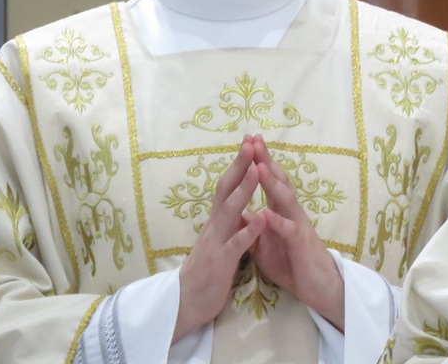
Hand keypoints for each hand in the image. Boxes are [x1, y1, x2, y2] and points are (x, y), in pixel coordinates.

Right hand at [173, 136, 264, 342]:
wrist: (185, 305)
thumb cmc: (206, 272)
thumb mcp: (217, 240)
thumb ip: (227, 221)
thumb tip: (238, 201)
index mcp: (216, 220)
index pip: (226, 186)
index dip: (238, 164)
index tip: (249, 142)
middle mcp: (214, 226)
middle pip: (225, 189)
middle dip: (239, 165)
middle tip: (250, 142)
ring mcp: (216, 242)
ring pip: (230, 210)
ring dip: (245, 189)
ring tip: (258, 169)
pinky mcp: (221, 263)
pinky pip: (237, 244)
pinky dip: (249, 230)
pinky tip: (262, 217)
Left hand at [243, 135, 346, 329]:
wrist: (318, 286)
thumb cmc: (292, 261)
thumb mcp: (266, 242)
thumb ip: (254, 225)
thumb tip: (238, 212)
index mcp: (280, 210)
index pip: (269, 180)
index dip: (258, 161)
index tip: (247, 142)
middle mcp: (291, 212)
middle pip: (279, 180)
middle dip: (265, 160)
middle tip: (254, 140)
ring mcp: (298, 225)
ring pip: (285, 199)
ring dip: (271, 183)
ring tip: (258, 167)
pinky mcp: (301, 244)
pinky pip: (289, 230)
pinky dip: (277, 221)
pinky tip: (267, 212)